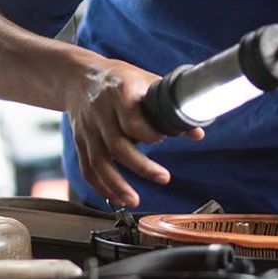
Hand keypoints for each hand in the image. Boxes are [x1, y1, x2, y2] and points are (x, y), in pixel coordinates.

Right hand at [64, 55, 203, 207]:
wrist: (80, 77)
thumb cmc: (120, 79)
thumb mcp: (146, 82)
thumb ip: (170, 106)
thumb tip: (197, 133)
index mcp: (120, 93)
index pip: (131, 118)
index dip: (148, 133)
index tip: (162, 139)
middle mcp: (101, 113)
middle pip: (117, 145)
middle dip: (141, 166)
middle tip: (164, 178)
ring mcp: (88, 129)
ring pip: (99, 162)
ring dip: (117, 185)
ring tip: (134, 201)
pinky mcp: (80, 142)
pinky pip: (87, 169)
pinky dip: (101, 187)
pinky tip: (117, 199)